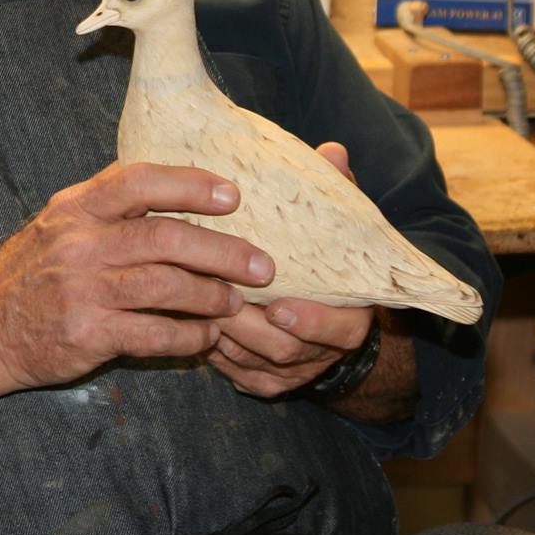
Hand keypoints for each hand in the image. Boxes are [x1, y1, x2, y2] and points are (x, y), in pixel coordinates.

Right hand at [0, 161, 277, 392]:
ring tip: (235, 303)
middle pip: (165, 238)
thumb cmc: (30, 274)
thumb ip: (108, 206)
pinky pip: (156, 334)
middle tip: (260, 266)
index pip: (139, 182)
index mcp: (76, 209)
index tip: (233, 195)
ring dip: (212, 297)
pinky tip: (205, 337)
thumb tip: (179, 190)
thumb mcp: (58, 223)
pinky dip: (190, 337)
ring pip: (167, 287)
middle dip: (223, 252)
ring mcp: (83, 292)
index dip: (191, 184)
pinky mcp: (88, 336)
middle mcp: (79, 245)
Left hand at [207, 142, 373, 397]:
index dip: (311, 321)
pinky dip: (210, 348)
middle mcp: (321, 352)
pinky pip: (232, 371)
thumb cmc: (323, 262)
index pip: (339, 330)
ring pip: (251, 361)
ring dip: (220, 333)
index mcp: (349, 317)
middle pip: (284, 349)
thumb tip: (333, 151)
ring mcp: (290, 373)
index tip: (279, 305)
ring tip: (188, 301)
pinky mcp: (261, 382)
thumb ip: (335, 194)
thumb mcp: (334, 228)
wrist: (321, 318)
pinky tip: (185, 320)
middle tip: (212, 294)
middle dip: (247, 324)